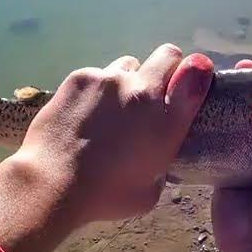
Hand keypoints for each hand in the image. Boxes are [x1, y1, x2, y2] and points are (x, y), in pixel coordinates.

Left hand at [0, 44, 213, 251]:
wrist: (54, 182)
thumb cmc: (107, 195)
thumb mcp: (152, 189)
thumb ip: (165, 153)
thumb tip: (164, 139)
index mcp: (166, 117)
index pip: (197, 71)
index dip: (192, 76)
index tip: (185, 89)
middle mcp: (142, 88)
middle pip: (166, 56)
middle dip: (164, 70)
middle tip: (149, 98)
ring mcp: (108, 78)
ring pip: (127, 66)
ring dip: (126, 82)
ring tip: (110, 110)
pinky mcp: (80, 77)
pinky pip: (97, 76)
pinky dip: (95, 90)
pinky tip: (81, 113)